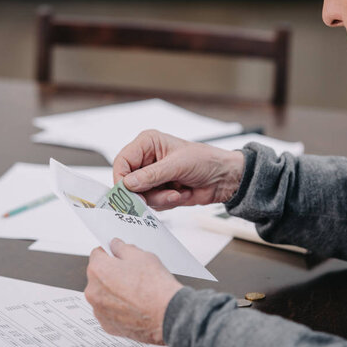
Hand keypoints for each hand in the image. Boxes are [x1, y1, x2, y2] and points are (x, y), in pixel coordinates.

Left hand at [84, 238, 182, 344]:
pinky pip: (109, 312)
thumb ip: (123, 248)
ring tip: (136, 293)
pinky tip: (134, 305)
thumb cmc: (156, 287)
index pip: (97, 254)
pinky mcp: (108, 325)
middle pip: (98, 276)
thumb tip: (116, 246)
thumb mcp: (142, 256)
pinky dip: (118, 308)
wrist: (168, 314)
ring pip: (103, 295)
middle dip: (112, 273)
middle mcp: (93, 291)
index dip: (111, 253)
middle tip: (132, 275)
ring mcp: (99, 310)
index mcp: (98, 270)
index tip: (119, 256)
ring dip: (113, 292)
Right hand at [113, 129, 244, 209]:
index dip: (122, 178)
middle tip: (160, 195)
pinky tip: (181, 194)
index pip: (122, 162)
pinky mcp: (160, 191)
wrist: (224, 178)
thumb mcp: (177, 165)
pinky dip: (167, 202)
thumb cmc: (205, 161)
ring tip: (177, 192)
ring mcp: (153, 177)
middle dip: (145, 192)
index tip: (129, 192)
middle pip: (128, 182)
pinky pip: (153, 203)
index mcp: (147, 143)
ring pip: (140, 196)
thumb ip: (151, 175)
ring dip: (160, 198)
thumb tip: (128, 183)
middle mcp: (147, 160)